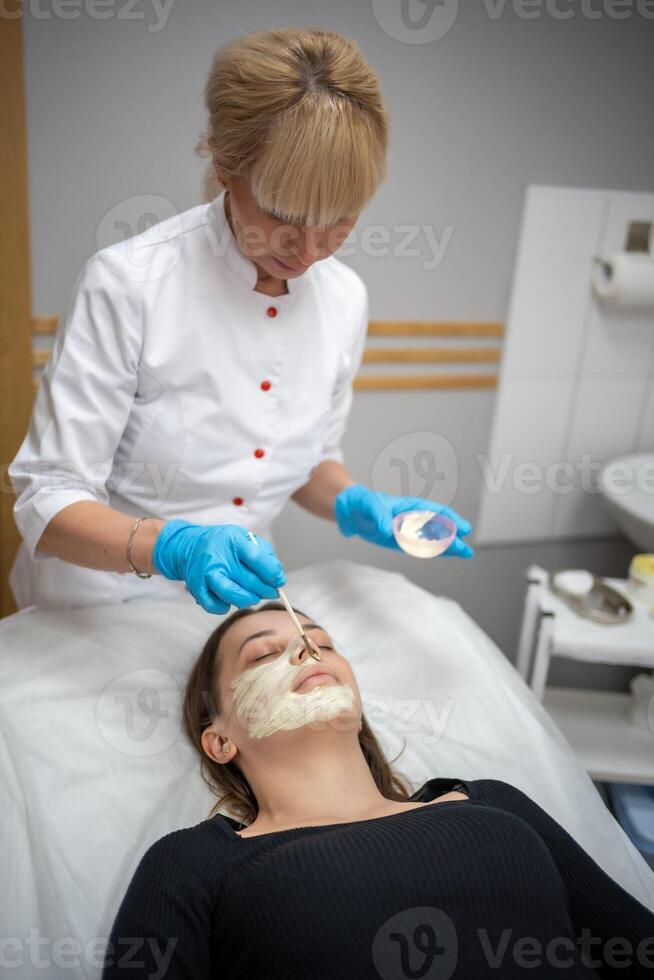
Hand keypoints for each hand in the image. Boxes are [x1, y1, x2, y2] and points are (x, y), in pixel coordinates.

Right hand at [152, 520, 285, 613]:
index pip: (257, 558)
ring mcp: (206, 573)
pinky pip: (216, 606)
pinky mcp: (197, 588)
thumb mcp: (243, 537)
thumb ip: (263, 552)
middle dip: (266, 590)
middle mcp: (219, 557)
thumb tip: (277, 576)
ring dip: (249, 600)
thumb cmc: (223, 543)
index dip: (273, 573)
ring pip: (234, 595)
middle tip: (271, 591)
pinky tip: (230, 600)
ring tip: (253, 596)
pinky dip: (225, 607)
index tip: (279, 580)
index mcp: (233, 541)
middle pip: (250, 581)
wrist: (189, 546)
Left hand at [333, 484, 473, 557]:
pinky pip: (420, 547)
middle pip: (437, 528)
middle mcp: (411, 518)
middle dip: (452, 538)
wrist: (348, 510)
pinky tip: (447, 554)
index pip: (433, 512)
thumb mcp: (367, 503)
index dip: (448, 520)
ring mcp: (407, 531)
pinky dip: (434, 551)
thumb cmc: (360, 502)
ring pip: (432, 539)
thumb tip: (388, 529)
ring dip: (447, 547)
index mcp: (408, 506)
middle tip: (466, 550)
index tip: (461, 528)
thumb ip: (378, 514)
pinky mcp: (400, 542)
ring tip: (465, 553)